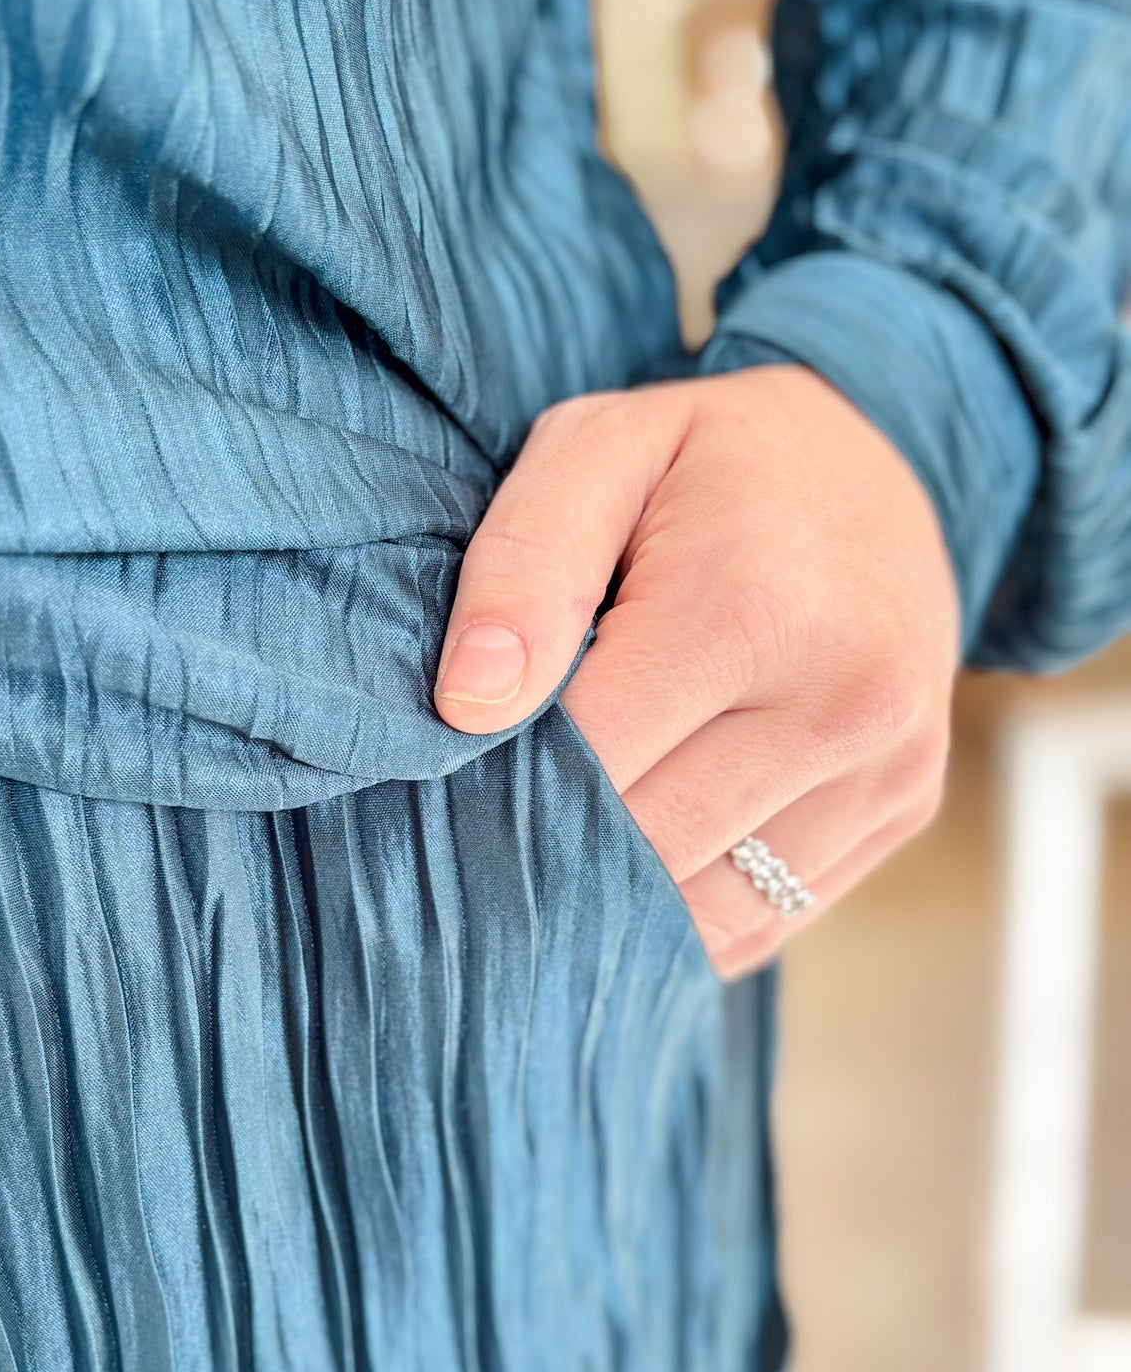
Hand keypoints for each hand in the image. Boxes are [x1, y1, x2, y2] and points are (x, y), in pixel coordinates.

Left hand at [433, 365, 959, 978]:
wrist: (875, 457)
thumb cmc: (706, 459)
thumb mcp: (597, 450)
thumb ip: (522, 566)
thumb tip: (470, 707)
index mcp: (753, 608)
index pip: (590, 764)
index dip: (504, 778)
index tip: (465, 759)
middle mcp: (844, 701)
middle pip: (647, 848)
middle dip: (556, 838)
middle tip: (502, 801)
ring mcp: (890, 766)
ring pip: (705, 909)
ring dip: (622, 890)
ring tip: (575, 823)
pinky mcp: (906, 808)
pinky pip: (764, 921)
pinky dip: (689, 906)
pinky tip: (653, 842)